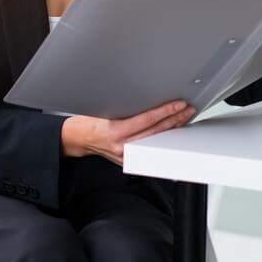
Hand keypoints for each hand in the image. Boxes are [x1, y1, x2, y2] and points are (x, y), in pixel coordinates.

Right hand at [60, 99, 194, 165]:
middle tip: (187, 109)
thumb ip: (125, 110)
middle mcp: (122, 146)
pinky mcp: (127, 159)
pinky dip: (161, 137)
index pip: (147, 120)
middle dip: (174, 119)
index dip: (165, 111)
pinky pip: (149, 146)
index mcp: (115, 132)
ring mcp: (125, 155)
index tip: (178, 104)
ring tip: (183, 117)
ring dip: (171, 128)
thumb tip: (146, 102)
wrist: (74, 139)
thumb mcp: (104, 111)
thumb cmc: (85, 123)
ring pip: (155, 140)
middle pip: (155, 131)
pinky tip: (170, 131)